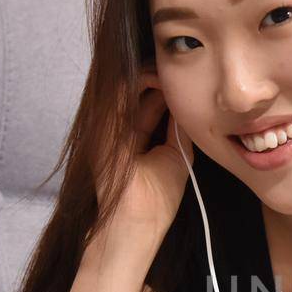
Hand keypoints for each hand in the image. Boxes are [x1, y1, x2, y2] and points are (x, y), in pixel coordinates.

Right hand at [105, 66, 194, 232]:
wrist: (137, 220)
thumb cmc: (157, 198)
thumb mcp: (176, 154)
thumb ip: (178, 128)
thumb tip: (185, 102)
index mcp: (133, 137)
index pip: (149, 103)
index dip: (166, 90)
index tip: (188, 81)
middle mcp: (118, 129)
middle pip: (137, 92)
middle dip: (159, 79)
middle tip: (180, 71)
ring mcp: (108, 127)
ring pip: (126, 88)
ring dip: (150, 76)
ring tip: (170, 71)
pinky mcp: (102, 126)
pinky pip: (118, 93)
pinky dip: (138, 81)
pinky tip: (158, 77)